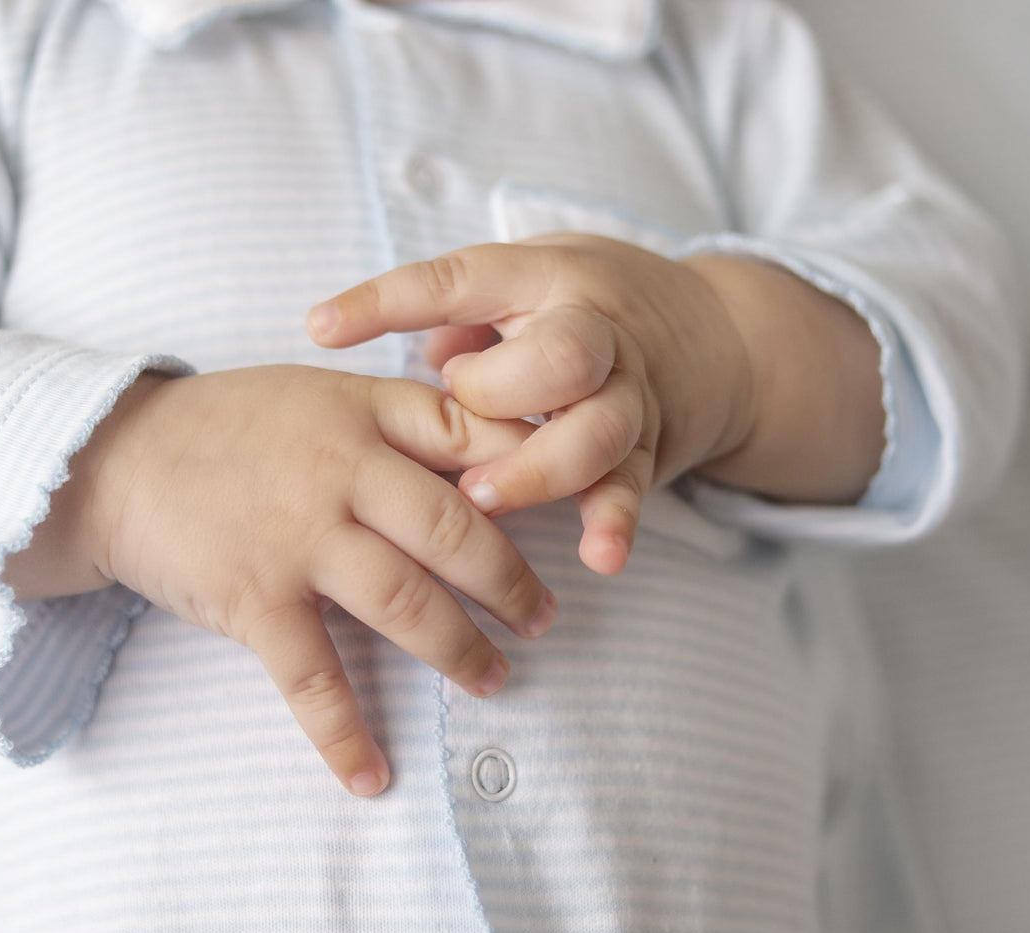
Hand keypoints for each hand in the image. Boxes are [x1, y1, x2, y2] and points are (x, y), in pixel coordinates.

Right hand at [59, 365, 556, 796]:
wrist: (112, 459)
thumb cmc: (225, 427)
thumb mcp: (316, 394)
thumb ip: (394, 418)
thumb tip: (486, 454)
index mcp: (364, 413)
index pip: (475, 439)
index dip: (536, 477)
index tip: (577, 515)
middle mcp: (342, 472)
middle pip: (459, 533)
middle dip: (513, 585)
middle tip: (543, 619)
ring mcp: (297, 537)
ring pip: (407, 604)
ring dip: (462, 653)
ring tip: (495, 680)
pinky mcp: (254, 599)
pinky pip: (313, 680)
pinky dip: (346, 737)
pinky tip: (373, 778)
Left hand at [307, 236, 757, 575]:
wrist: (707, 333)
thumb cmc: (574, 306)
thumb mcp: (518, 283)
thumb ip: (453, 316)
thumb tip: (386, 347)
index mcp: (543, 277)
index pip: (462, 279)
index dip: (390, 300)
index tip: (322, 326)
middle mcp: (596, 331)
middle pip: (561, 356)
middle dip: (501, 392)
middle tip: (451, 411)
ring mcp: (629, 393)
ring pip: (599, 429)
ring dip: (538, 469)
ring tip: (481, 501)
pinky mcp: (650, 448)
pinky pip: (635, 486)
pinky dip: (616, 522)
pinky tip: (599, 558)